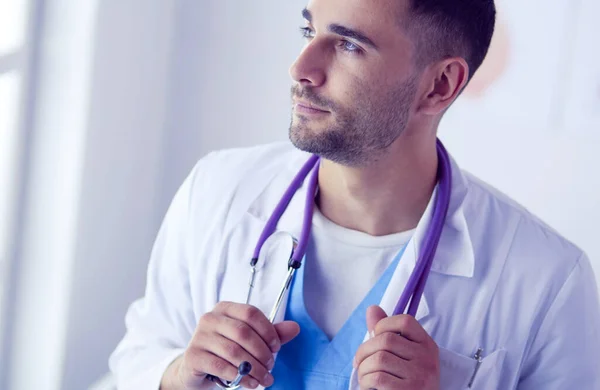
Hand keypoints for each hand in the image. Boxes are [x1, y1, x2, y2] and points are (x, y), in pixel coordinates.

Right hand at [161, 301, 299, 389]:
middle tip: (270, 366)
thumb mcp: (249, 340)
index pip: (251, 313)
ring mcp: (199, 336)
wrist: (197, 368)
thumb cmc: (226, 350)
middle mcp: (210, 318)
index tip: (276, 347)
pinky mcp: (193, 355)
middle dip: (262, 352)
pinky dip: (240, 377)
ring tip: (264, 379)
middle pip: (243, 332)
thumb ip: (271, 333)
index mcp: (225, 308)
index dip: (268, 330)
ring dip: (254, 368)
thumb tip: (295, 328)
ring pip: (234, 352)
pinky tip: (250, 383)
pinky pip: (222, 366)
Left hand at [353, 305, 439, 389]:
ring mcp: (420, 375)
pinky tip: (368, 386)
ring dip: (363, 369)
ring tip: (364, 376)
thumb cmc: (405, 381)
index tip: (374, 339)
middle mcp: (427, 357)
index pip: (405, 321)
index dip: (383, 325)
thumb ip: (387, 332)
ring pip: (379, 359)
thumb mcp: (401, 355)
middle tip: (359, 363)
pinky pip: (378, 378)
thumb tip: (372, 308)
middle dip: (364, 351)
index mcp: (426, 344)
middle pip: (386, 340)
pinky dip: (366, 381)